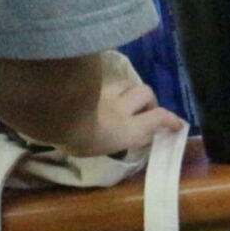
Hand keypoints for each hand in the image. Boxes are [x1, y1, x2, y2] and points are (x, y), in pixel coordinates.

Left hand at [60, 77, 183, 157]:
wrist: (51, 115)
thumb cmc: (74, 139)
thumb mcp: (102, 148)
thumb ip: (123, 138)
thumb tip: (137, 134)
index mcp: (128, 128)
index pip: (159, 117)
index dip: (171, 120)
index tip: (178, 125)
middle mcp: (121, 107)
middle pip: (145, 93)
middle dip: (149, 100)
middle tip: (143, 110)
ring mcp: (104, 93)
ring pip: (127, 84)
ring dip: (130, 90)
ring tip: (124, 98)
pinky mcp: (88, 84)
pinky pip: (105, 82)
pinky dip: (108, 87)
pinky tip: (100, 92)